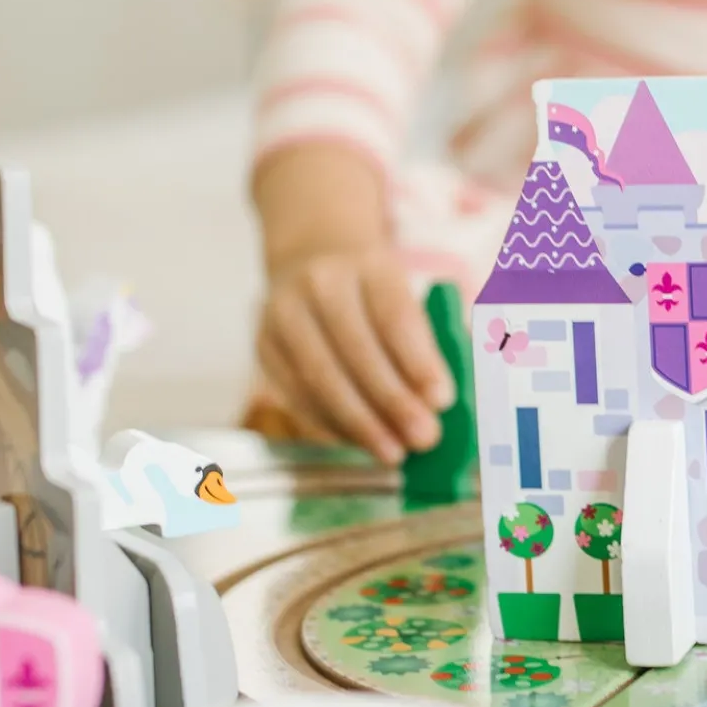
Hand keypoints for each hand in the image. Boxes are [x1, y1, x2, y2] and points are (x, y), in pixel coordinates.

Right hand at [251, 145, 452, 462]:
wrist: (311, 253)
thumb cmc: (374, 288)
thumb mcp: (405, 293)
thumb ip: (425, 342)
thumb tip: (435, 404)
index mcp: (368, 264)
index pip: (394, 316)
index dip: (418, 362)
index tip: (442, 400)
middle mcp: (320, 284)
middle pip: (354, 350)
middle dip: (391, 402)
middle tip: (423, 437)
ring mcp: (283, 314)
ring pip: (319, 378)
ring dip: (359, 423)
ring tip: (393, 452)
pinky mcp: (264, 345)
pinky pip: (297, 394)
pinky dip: (331, 424)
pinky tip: (359, 441)